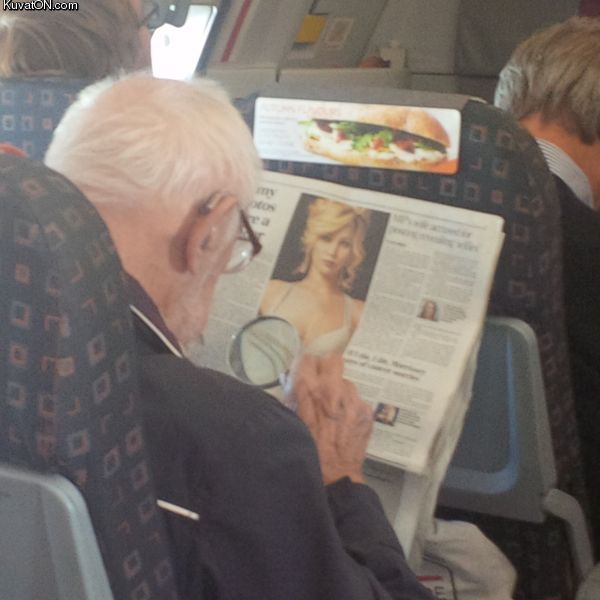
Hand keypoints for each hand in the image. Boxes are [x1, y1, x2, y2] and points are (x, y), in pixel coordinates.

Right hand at [285, 354, 372, 484]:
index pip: (308, 360)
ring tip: (336, 407)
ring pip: (347, 382)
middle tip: (324, 378)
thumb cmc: (309, 450)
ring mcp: (353, 401)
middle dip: (328, 367)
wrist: (336, 475)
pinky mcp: (366, 412)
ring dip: (341, 390)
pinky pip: (358, 400)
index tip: (306, 367)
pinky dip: (352, 407)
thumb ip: (294, 399)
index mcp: (311, 392)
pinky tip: (346, 422)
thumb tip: (293, 382)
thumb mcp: (294, 422)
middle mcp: (334, 391)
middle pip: (333, 361)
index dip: (307, 363)